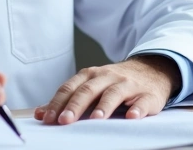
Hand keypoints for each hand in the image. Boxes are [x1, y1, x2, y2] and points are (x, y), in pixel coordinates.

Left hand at [34, 56, 180, 124]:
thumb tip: (41, 113)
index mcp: (91, 76)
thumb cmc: (114, 82)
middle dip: (76, 106)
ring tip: (96, 118)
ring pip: (114, 93)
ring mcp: (128, 85)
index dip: (58, 103)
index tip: (48, 118)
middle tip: (65, 121)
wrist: (151, 70)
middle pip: (89, 90)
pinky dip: (137, 108)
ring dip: (105, 106)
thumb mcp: (91, 86)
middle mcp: (108, 77)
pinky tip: (132, 117)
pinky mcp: (148, 94)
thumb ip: (67, 100)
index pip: (71, 88)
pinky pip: (143, 101)